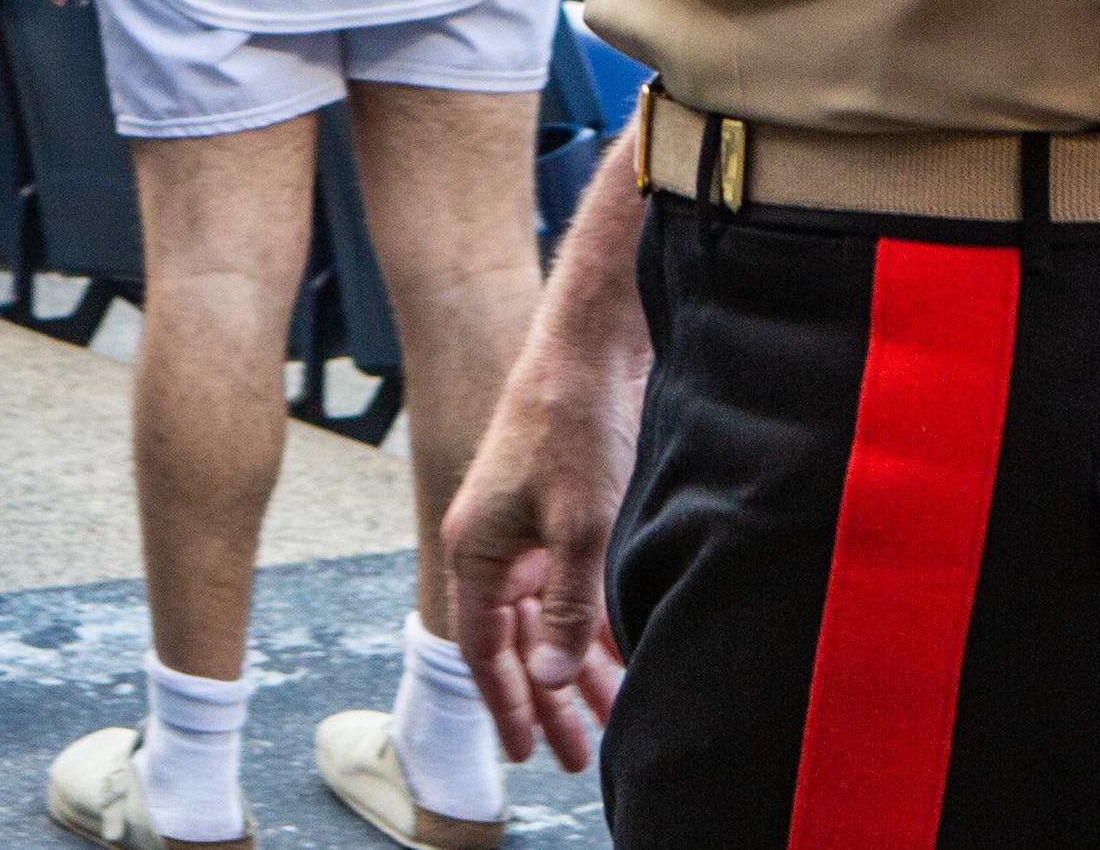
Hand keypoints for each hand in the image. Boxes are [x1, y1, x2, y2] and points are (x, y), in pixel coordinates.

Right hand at [443, 354, 636, 770]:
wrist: (593, 345)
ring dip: (578, 663)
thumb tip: (554, 681)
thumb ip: (569, 610)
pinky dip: (593, 621)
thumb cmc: (575, 425)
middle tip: (577, 754)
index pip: (484, 648)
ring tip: (612, 713)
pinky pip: (568, 585)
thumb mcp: (580, 528)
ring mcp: (525, 525)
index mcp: (476, 548)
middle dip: (550, 698)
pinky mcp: (557, 509)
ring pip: (547, 616)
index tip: (530, 751)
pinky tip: (623, 652)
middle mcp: (493, 542)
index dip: (507, 705)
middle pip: (517, 640)